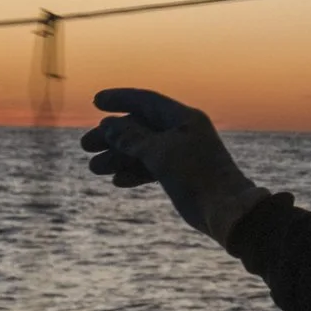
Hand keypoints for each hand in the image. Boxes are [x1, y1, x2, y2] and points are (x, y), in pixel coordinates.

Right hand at [80, 88, 268, 242]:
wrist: (225, 210)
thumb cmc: (196, 177)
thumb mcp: (158, 153)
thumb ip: (132, 137)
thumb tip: (108, 125)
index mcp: (183, 119)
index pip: (146, 102)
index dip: (120, 99)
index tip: (96, 102)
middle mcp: (183, 132)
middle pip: (140, 127)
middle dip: (112, 136)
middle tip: (85, 145)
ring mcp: (182, 154)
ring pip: (144, 150)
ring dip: (119, 157)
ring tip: (94, 168)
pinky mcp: (181, 175)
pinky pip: (152, 168)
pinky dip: (135, 173)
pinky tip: (118, 181)